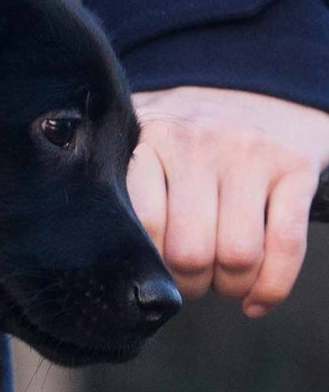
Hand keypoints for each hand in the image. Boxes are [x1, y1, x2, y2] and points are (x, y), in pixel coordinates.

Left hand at [127, 86, 328, 317]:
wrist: (252, 89)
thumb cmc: (178, 141)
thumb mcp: (136, 147)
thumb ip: (115, 191)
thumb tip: (94, 255)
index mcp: (152, 142)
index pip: (144, 228)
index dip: (149, 268)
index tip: (150, 275)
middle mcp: (201, 144)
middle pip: (191, 253)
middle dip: (188, 285)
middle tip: (187, 282)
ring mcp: (252, 153)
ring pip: (238, 256)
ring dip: (228, 287)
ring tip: (219, 281)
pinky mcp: (296, 166)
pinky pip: (285, 243)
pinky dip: (271, 286)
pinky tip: (254, 302)